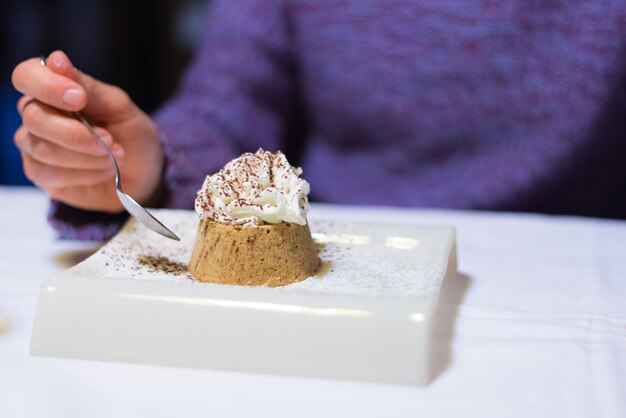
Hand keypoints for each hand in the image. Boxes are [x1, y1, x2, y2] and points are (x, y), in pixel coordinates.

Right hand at [11, 50, 164, 212]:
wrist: (144, 172)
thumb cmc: (130, 134)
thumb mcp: (119, 107)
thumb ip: (88, 87)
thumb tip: (56, 59)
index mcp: (52, 90)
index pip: (26, 76)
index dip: (47, 86)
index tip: (79, 98)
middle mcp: (37, 116)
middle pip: (33, 118)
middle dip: (77, 133)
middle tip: (110, 139)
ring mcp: (35, 147)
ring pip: (43, 150)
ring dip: (88, 156)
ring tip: (115, 155)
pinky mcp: (42, 175)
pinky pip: (52, 174)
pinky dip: (86, 173)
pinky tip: (104, 170)